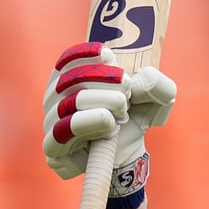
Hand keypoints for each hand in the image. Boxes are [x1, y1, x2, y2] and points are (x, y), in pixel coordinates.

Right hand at [41, 43, 176, 182]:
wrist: (129, 152)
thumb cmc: (135, 117)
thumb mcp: (156, 99)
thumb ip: (158, 84)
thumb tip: (143, 77)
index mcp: (71, 78)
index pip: (68, 60)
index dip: (87, 55)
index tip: (110, 57)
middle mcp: (55, 97)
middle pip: (70, 78)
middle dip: (104, 79)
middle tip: (126, 91)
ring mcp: (51, 122)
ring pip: (69, 102)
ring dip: (103, 101)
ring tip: (122, 111)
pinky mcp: (52, 147)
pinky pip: (63, 130)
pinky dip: (90, 122)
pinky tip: (109, 123)